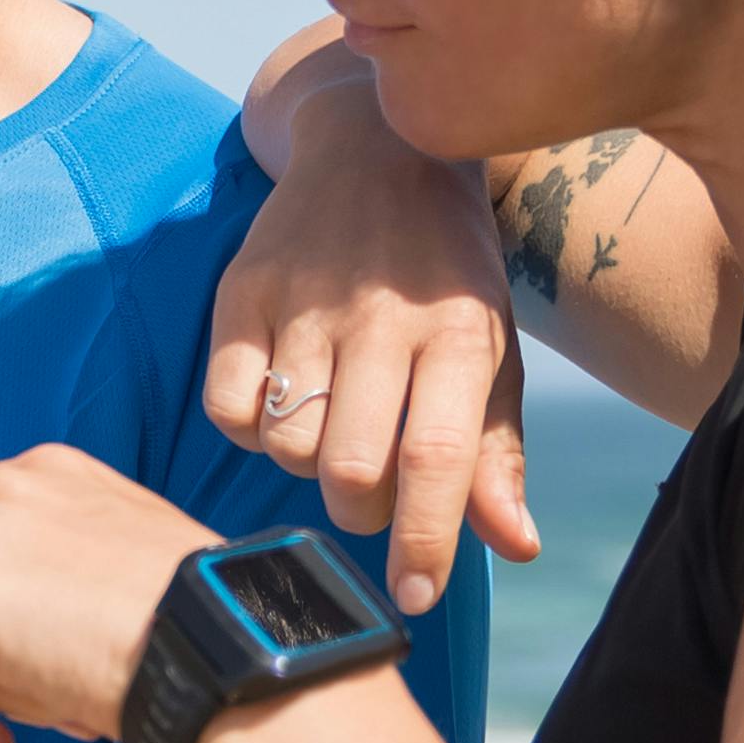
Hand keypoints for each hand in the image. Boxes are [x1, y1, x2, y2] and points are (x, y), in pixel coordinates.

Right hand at [210, 60, 536, 613]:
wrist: (378, 145)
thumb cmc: (447, 272)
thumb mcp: (491, 350)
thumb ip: (497, 452)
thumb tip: (515, 547)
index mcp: (459, 333)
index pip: (438, 458)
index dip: (425, 541)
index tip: (414, 597)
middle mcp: (382, 316)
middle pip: (352, 469)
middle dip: (361, 512)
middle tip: (371, 490)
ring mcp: (305, 301)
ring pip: (288, 446)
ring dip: (308, 467)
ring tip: (331, 427)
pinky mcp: (242, 290)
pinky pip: (228, 408)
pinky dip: (249, 429)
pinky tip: (280, 400)